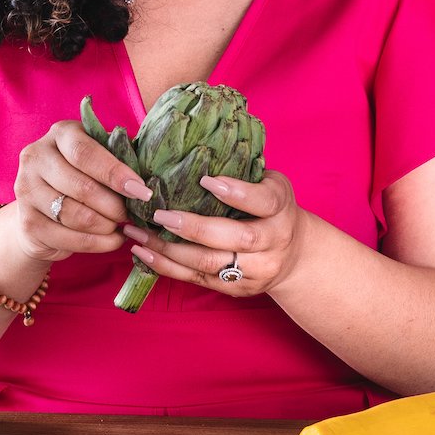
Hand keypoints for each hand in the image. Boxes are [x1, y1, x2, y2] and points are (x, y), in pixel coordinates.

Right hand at [13, 120, 153, 265]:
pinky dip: (98, 243)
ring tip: (122, 227)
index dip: (115, 173)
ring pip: (75, 215)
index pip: (85, 152)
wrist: (43, 210)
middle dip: (114, 205)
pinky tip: (112, 240)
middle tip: (133, 215)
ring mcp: (26, 190)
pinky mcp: (27, 222)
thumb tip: (155, 173)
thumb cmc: (83, 177)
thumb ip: (121, 158)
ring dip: (107, 226)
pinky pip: (69, 238)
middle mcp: (35, 157)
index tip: (142, 192)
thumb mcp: (100, 159)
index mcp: (59, 134)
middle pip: (81, 186)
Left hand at [123, 169, 306, 297]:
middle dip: (194, 228)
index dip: (236, 192)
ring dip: (169, 249)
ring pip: (211, 264)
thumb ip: (242, 171)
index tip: (206, 180)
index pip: (263, 201)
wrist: (295, 257)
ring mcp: (256, 270)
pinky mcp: (237, 289)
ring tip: (138, 233)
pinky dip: (167, 267)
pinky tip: (144, 253)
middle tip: (159, 214)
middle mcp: (274, 242)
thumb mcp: (269, 184)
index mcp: (281, 209)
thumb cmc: (272, 209)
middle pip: (237, 238)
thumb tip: (193, 145)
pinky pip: (199, 280)